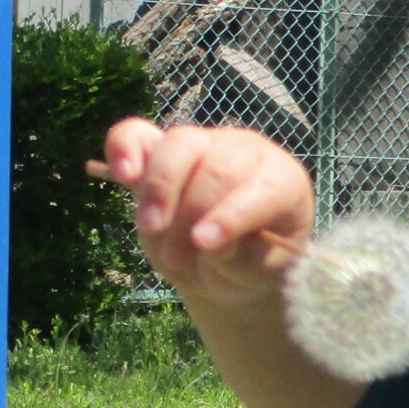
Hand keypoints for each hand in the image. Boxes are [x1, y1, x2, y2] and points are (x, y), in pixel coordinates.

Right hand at [93, 119, 313, 309]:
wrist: (226, 260)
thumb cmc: (253, 262)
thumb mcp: (260, 272)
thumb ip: (244, 260)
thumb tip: (214, 246)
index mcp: (283, 181)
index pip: (264, 188)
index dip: (232, 215)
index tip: (205, 243)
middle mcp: (246, 152)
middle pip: (217, 166)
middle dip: (191, 213)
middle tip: (177, 259)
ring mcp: (204, 144)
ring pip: (179, 145)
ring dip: (160, 190)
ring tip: (152, 228)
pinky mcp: (160, 149)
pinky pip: (137, 135)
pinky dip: (124, 148)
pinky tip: (124, 173)